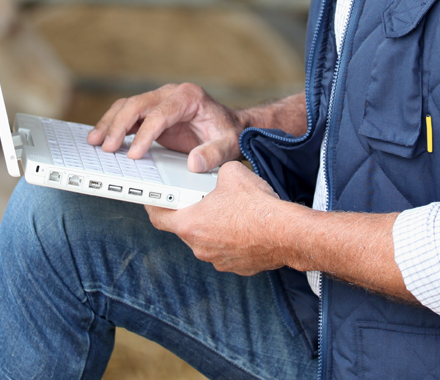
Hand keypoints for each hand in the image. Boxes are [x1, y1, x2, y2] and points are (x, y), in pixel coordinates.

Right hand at [86, 83, 243, 172]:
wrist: (231, 126)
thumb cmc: (229, 134)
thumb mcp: (228, 145)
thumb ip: (214, 154)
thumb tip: (195, 164)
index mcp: (189, 97)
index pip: (160, 113)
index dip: (144, 134)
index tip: (133, 154)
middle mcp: (171, 94)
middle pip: (137, 104)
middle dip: (118, 125)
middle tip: (105, 147)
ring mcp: (160, 101)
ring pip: (127, 106)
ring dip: (110, 123)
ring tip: (94, 141)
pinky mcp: (152, 112)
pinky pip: (129, 115)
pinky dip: (114, 125)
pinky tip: (102, 139)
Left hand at [146, 161, 295, 275]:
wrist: (287, 233)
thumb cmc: (257, 206)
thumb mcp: (230, 173)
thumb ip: (214, 172)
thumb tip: (217, 173)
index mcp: (190, 224)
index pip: (158, 217)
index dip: (153, 205)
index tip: (152, 199)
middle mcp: (199, 247)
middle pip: (185, 228)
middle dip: (191, 213)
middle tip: (200, 199)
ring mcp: (217, 260)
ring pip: (207, 240)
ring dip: (213, 227)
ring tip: (229, 211)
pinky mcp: (236, 267)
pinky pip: (227, 251)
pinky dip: (231, 240)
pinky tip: (244, 226)